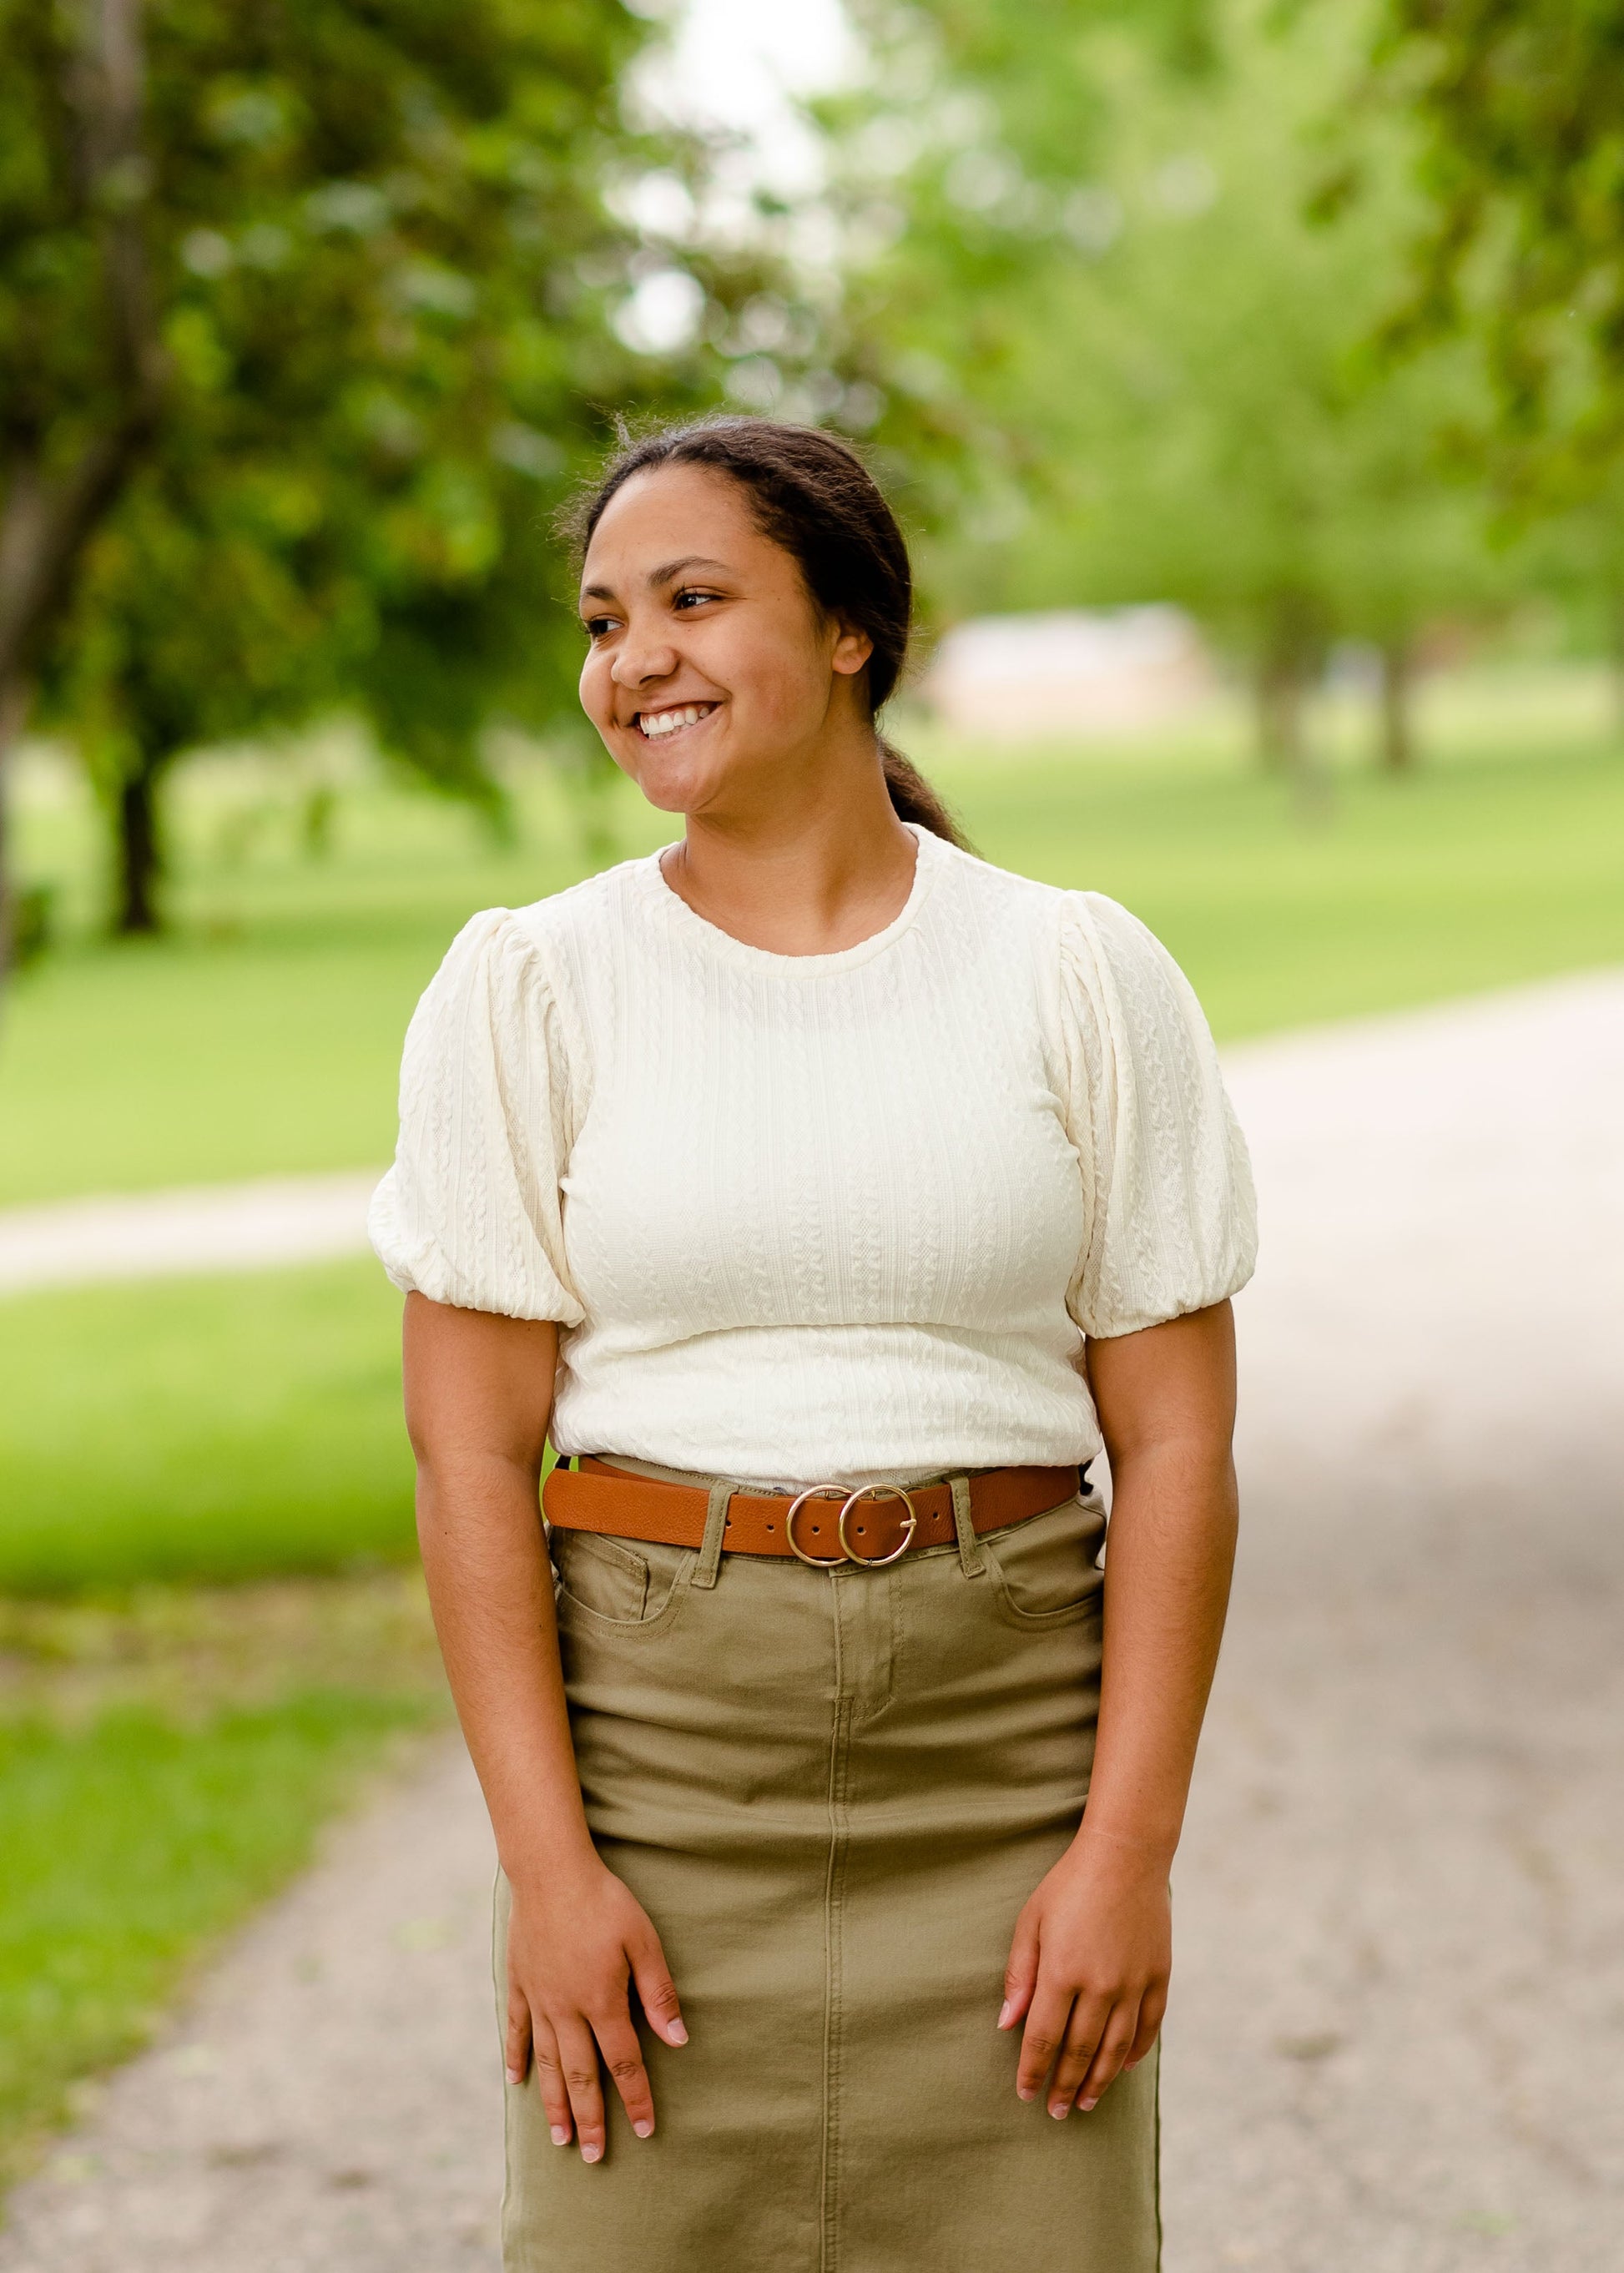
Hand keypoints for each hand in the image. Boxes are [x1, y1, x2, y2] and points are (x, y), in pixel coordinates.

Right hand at [504, 1852, 686, 2161]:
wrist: (550, 1871)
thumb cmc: (605, 1902)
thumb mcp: (643, 1941)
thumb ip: (658, 1992)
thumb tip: (678, 2039)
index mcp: (602, 2002)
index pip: (624, 2063)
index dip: (636, 2098)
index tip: (644, 2130)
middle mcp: (567, 2010)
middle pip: (581, 2076)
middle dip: (590, 2119)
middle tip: (593, 2157)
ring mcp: (539, 1999)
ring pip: (548, 2063)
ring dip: (554, 2103)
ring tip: (558, 2139)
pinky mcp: (518, 1983)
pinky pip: (515, 2029)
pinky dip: (516, 2057)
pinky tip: (516, 2082)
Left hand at [998, 1826, 1170, 2118]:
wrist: (1126, 1855)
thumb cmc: (1069, 1885)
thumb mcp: (1031, 1922)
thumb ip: (1019, 1975)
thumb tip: (1007, 2024)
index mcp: (1062, 1972)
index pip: (1044, 2038)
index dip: (1034, 2071)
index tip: (1026, 2093)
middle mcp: (1100, 1985)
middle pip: (1079, 2051)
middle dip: (1064, 2085)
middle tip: (1056, 2111)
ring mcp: (1134, 1983)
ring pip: (1115, 2049)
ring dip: (1098, 2081)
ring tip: (1085, 2102)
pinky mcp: (1159, 1976)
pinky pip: (1148, 2028)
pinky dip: (1134, 2053)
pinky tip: (1121, 2069)